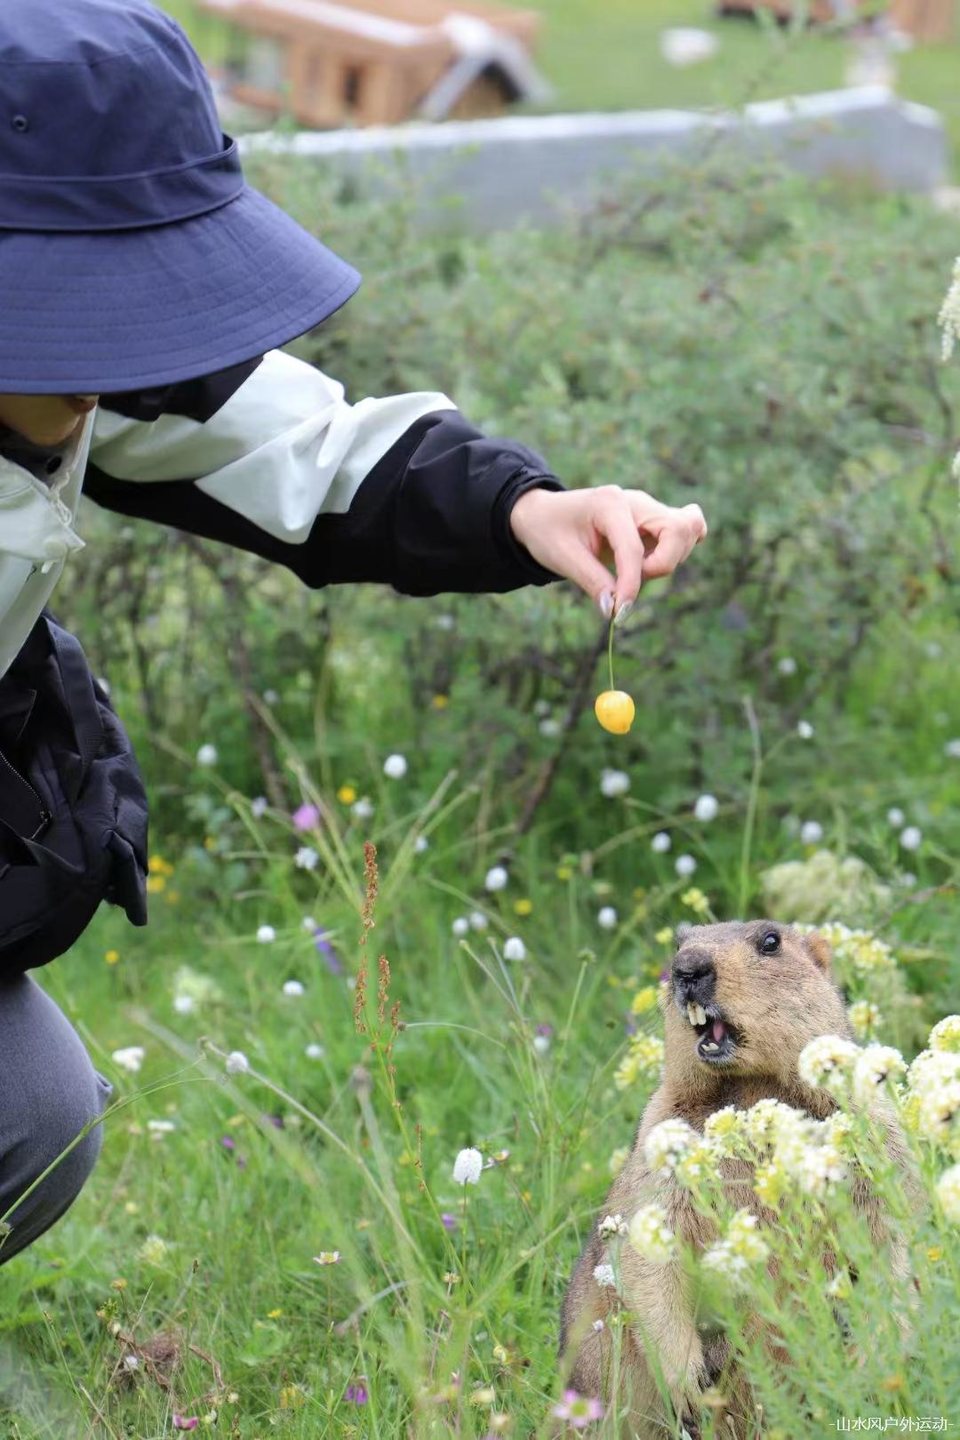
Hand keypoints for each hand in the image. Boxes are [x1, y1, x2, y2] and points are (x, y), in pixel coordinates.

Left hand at [509, 484, 706, 618]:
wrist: (542, 516)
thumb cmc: (548, 532)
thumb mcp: (563, 558)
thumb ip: (592, 582)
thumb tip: (614, 610)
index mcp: (610, 503)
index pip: (634, 548)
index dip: (631, 584)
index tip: (619, 613)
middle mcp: (636, 501)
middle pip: (678, 530)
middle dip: (662, 564)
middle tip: (632, 579)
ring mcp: (649, 509)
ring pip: (687, 531)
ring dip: (669, 559)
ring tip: (633, 571)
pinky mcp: (654, 521)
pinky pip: (685, 531)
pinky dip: (678, 550)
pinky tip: (655, 560)